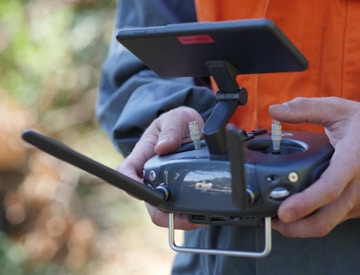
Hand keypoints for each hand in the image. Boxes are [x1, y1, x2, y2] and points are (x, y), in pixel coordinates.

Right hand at [118, 106, 203, 228]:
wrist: (194, 128)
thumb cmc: (180, 123)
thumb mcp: (176, 118)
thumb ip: (171, 130)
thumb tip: (163, 147)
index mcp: (143, 154)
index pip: (126, 171)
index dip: (130, 183)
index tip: (142, 192)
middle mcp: (150, 174)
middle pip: (148, 201)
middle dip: (164, 213)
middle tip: (187, 217)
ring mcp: (163, 184)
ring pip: (164, 210)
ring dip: (179, 218)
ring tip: (200, 218)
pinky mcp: (177, 192)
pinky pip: (179, 210)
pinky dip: (190, 215)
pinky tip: (204, 214)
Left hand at [269, 97, 359, 236]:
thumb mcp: (338, 110)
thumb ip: (305, 109)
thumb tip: (275, 110)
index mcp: (353, 160)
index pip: (330, 187)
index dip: (306, 202)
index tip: (284, 212)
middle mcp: (358, 185)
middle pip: (327, 218)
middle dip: (296, 227)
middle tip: (272, 223)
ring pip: (330, 223)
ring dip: (303, 227)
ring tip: (279, 220)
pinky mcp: (358, 206)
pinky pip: (334, 219)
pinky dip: (314, 220)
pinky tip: (299, 213)